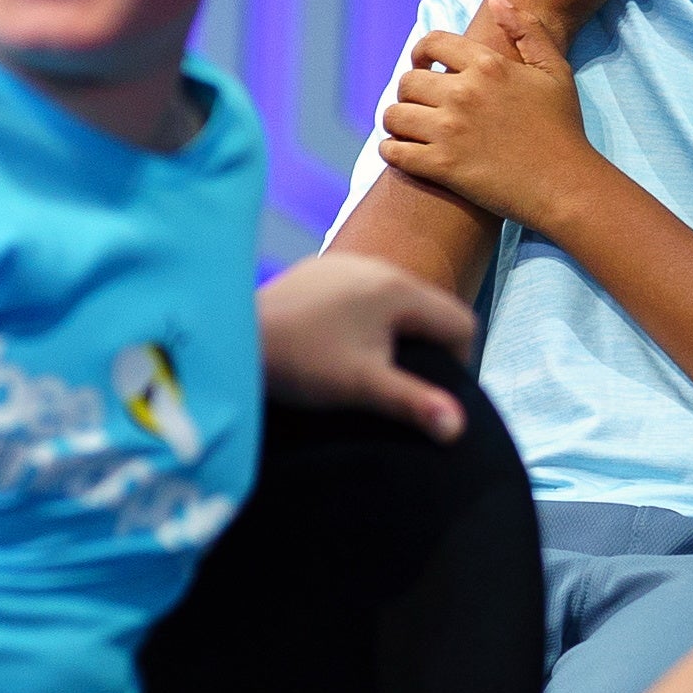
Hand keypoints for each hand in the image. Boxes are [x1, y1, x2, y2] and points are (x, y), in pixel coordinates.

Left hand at [257, 255, 476, 440]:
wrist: (232, 335)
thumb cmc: (302, 361)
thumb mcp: (362, 387)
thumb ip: (415, 404)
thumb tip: (459, 428)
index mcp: (398, 289)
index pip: (460, 322)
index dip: (460, 362)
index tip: (431, 393)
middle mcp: (378, 265)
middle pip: (429, 308)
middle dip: (426, 347)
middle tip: (400, 384)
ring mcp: (346, 263)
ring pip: (395, 300)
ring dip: (395, 332)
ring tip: (369, 367)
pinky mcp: (319, 269)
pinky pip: (363, 292)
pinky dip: (365, 318)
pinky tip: (337, 344)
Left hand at [382, 0, 599, 232]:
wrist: (565, 185)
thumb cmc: (562, 128)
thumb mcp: (554, 70)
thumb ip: (527, 30)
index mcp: (488, 66)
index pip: (432, 43)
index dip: (421, 53)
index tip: (423, 67)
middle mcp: (463, 93)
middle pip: (408, 82)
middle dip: (410, 92)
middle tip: (419, 105)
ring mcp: (449, 131)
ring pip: (394, 115)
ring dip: (396, 121)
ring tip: (407, 129)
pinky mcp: (441, 167)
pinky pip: (394, 151)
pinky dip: (391, 151)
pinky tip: (402, 152)